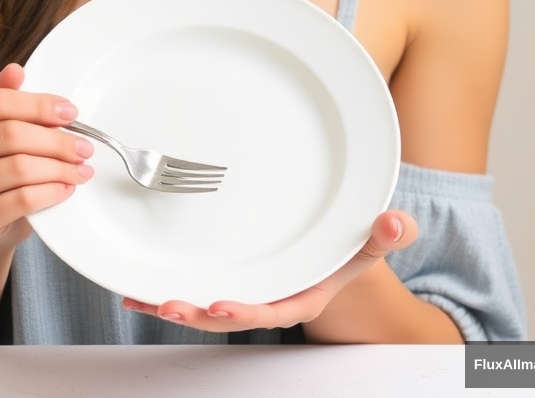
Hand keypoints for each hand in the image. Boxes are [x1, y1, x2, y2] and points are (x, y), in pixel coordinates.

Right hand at [0, 63, 93, 248]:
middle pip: (11, 135)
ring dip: (59, 167)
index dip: (39, 105)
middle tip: (83, 145)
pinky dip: (51, 191)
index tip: (69, 112)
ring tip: (80, 166)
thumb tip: (16, 71)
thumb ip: (4, 93)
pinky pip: (22, 200)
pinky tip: (66, 186)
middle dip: (56, 139)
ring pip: (19, 168)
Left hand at [121, 210, 416, 331]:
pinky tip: (137, 287)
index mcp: (302, 295)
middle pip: (231, 313)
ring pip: (208, 304)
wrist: (337, 247)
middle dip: (199, 314)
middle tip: (169, 304)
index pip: (274, 310)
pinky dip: (166, 288)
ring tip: (143, 298)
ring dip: (176, 304)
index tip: (220, 306)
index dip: (247, 312)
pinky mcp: (231, 275)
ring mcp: (249, 288)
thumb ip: (387, 234)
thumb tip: (397, 221)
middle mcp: (271, 297)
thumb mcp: (372, 240)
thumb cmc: (352, 243)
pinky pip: (196, 287)